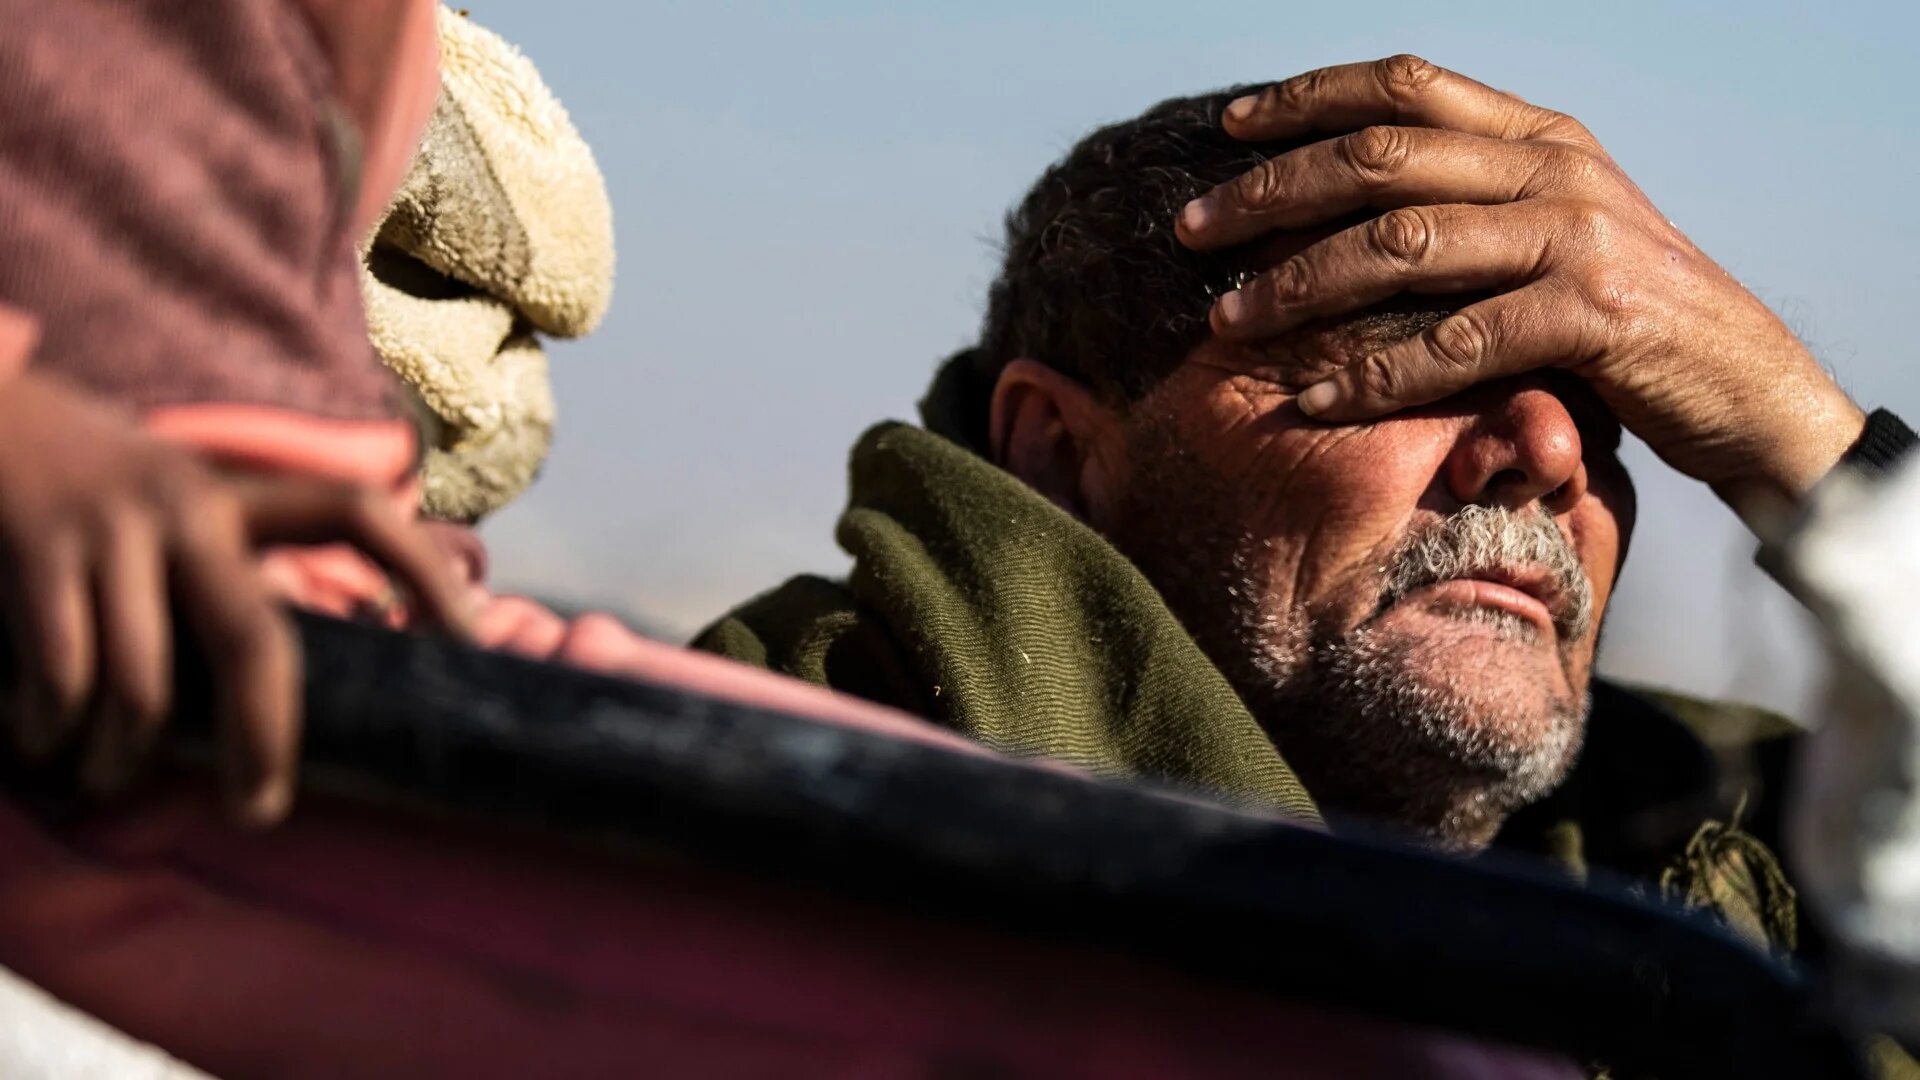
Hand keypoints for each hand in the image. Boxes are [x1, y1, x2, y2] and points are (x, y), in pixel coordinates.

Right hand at [0, 372, 472, 825]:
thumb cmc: (96, 491)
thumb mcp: (181, 502)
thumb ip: (237, 566)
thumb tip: (314, 664)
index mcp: (240, 492)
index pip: (359, 514)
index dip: (425, 572)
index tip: (469, 639)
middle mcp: (188, 505)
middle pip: (256, 638)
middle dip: (264, 738)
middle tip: (260, 809)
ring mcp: (112, 526)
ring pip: (142, 682)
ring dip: (120, 753)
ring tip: (105, 775)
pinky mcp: (35, 547)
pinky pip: (60, 673)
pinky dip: (48, 724)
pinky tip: (39, 734)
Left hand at [1176, 55, 1864, 513]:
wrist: (1742, 384)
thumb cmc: (1625, 317)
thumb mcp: (1554, 230)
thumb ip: (1473, 202)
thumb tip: (1353, 200)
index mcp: (1539, 135)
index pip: (1405, 86)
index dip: (1309, 99)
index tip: (1232, 127)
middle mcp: (1555, 169)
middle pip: (1380, 158)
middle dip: (1271, 193)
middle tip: (1191, 230)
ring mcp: (1576, 237)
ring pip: (1403, 245)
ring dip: (1300, 284)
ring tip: (1228, 320)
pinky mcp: (1591, 317)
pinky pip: (1453, 344)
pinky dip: (1373, 375)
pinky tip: (1314, 399)